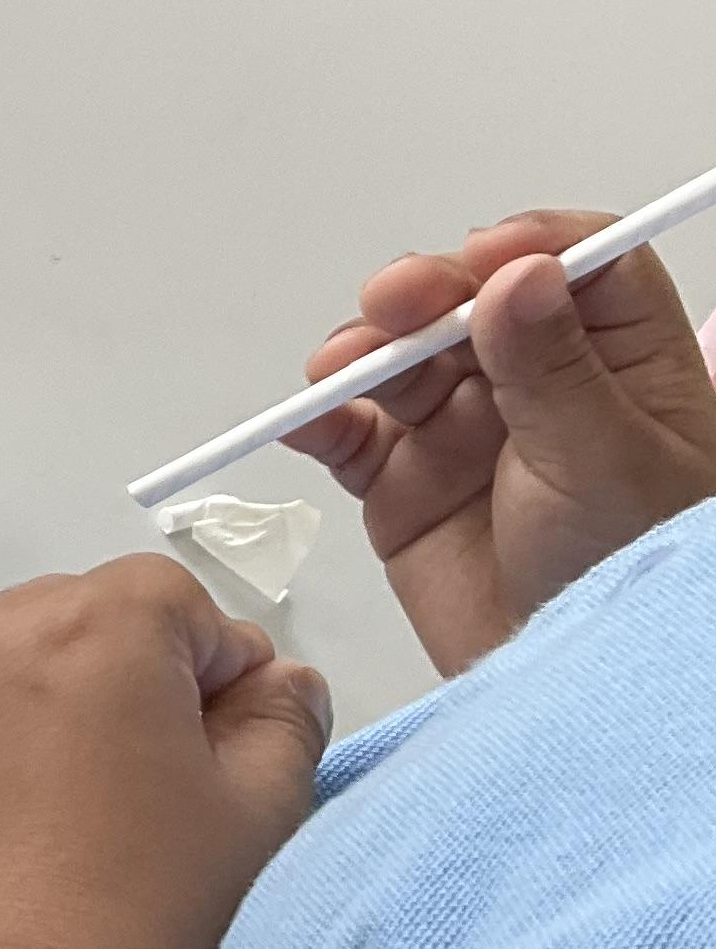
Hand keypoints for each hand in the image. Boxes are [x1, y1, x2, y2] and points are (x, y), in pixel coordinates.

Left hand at [0, 559, 330, 948]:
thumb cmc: (149, 918)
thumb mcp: (260, 816)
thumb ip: (284, 723)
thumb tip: (279, 681)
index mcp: (93, 629)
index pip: (170, 602)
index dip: (209, 666)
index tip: (219, 744)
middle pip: (64, 624)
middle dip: (109, 682)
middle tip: (139, 790)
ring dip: (13, 716)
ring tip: (48, 820)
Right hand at [282, 211, 715, 676]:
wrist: (584, 698)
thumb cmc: (639, 579)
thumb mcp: (610, 465)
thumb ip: (554, 368)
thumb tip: (518, 273)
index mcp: (622, 364)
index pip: (576, 268)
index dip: (527, 250)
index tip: (487, 258)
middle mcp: (540, 386)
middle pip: (472, 302)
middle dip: (429, 293)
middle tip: (398, 303)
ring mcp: (467, 434)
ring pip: (404, 360)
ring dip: (367, 351)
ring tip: (343, 368)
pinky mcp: (406, 486)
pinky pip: (352, 435)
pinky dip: (322, 420)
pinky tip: (310, 417)